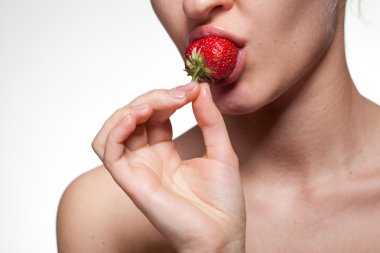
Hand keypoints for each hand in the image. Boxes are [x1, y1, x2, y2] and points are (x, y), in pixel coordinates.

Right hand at [92, 83, 245, 251]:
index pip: (154, 115)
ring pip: (114, 130)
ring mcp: (138, 169)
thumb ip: (209, 120)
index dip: (168, 97)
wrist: (223, 236)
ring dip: (131, 110)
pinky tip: (137, 116)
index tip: (192, 89)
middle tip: (181, 94)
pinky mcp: (131, 182)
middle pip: (133, 117)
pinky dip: (117, 129)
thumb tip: (201, 88)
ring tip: (156, 104)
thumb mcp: (221, 151)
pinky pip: (109, 151)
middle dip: (153, 98)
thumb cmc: (223, 202)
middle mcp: (147, 159)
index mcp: (165, 152)